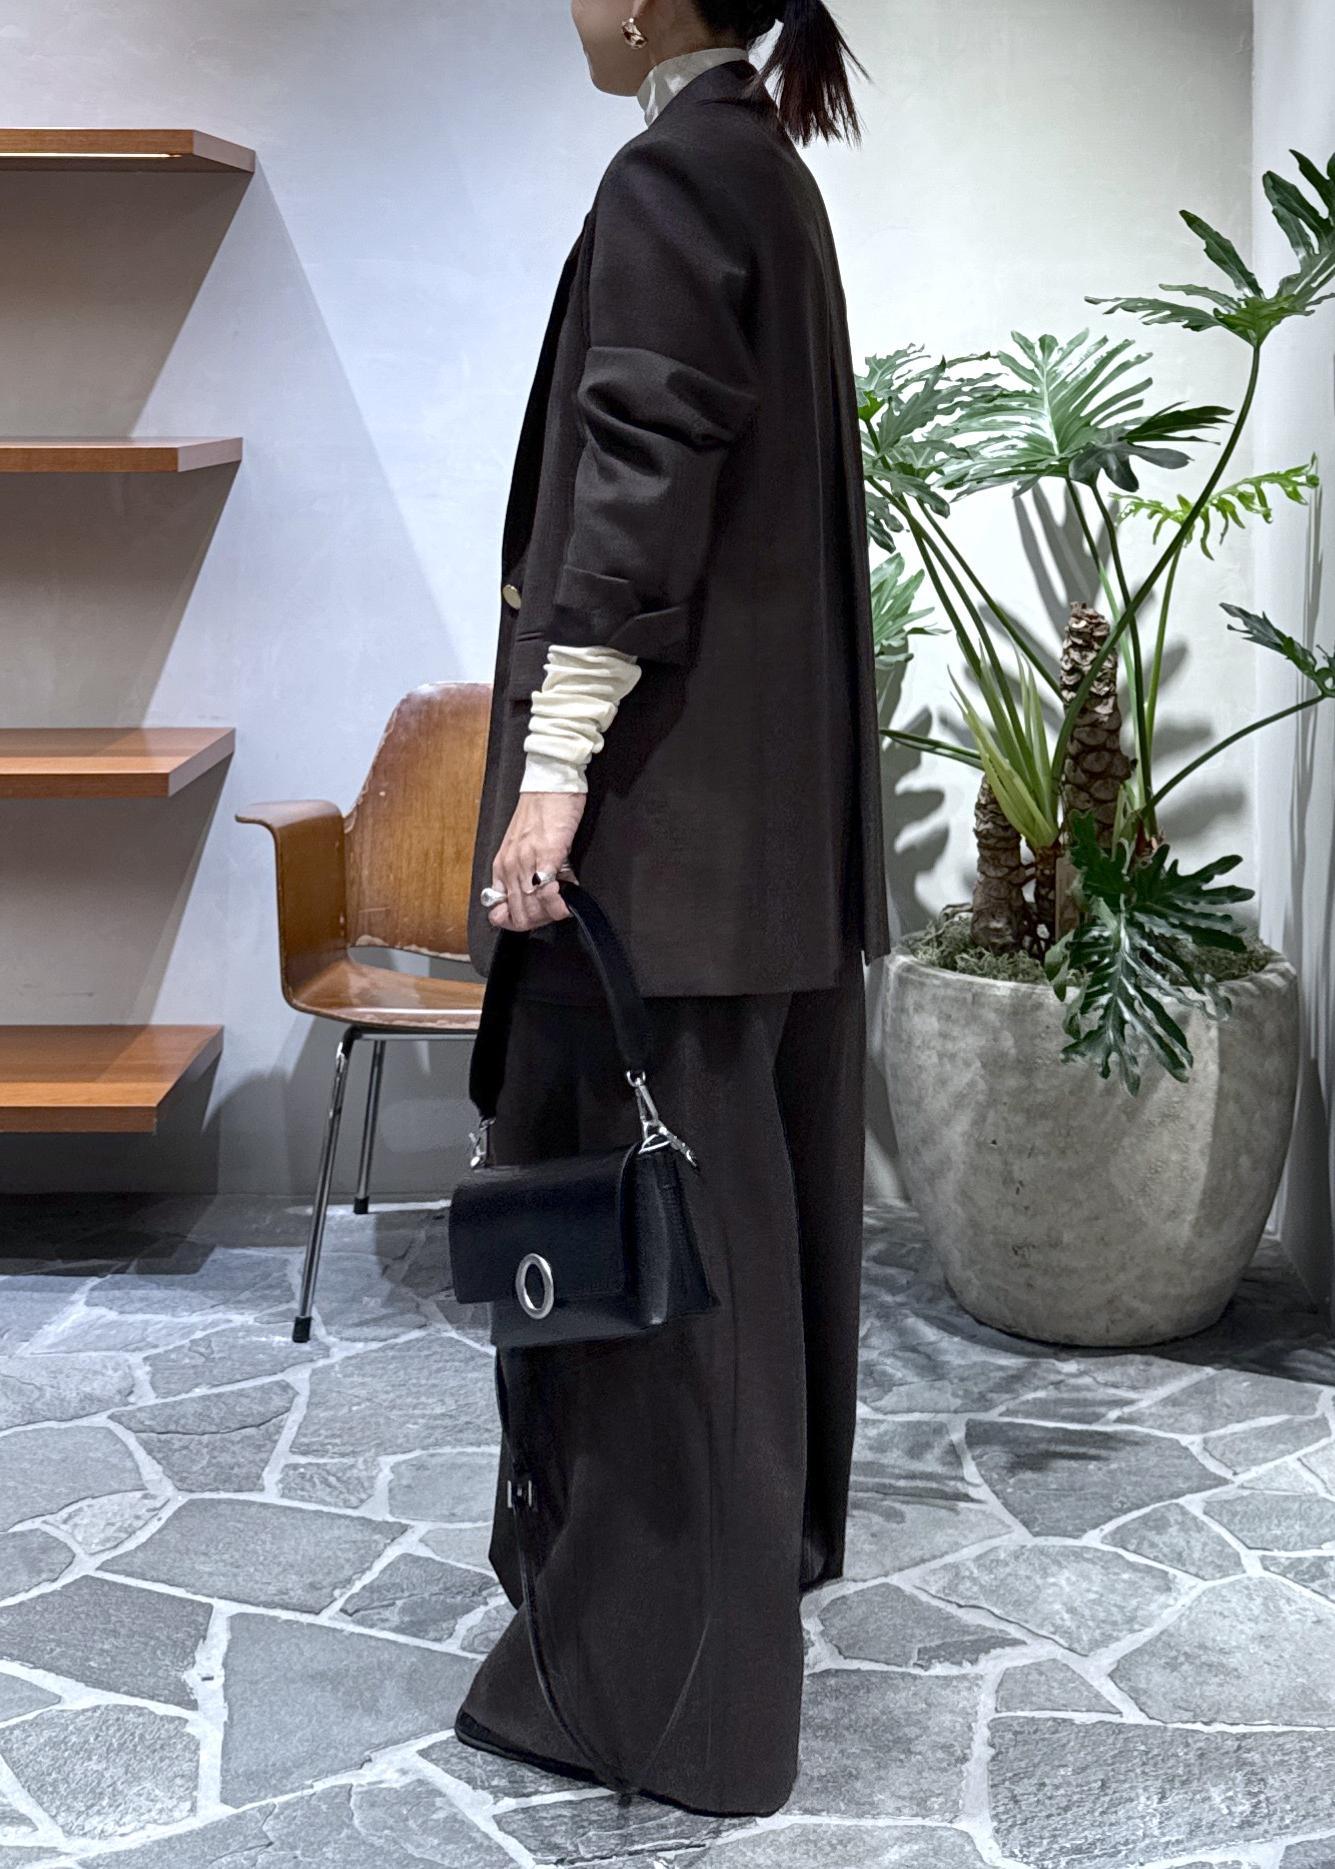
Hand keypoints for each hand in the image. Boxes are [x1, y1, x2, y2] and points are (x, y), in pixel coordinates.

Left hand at [487, 793, 583, 930]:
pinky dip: (558, 903)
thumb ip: (527, 873)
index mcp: (503, 864)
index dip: (518, 922)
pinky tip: (567, 901)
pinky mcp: (548, 853)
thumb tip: (540, 896)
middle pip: (519, 913)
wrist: (550, 784)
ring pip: (532, 907)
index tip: (534, 919)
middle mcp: (511, 864)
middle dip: (539, 921)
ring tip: (563, 908)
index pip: (502, 910)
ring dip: (550, 914)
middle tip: (554, 915)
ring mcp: (527, 860)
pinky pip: (548, 891)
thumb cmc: (541, 811)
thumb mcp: (525, 846)